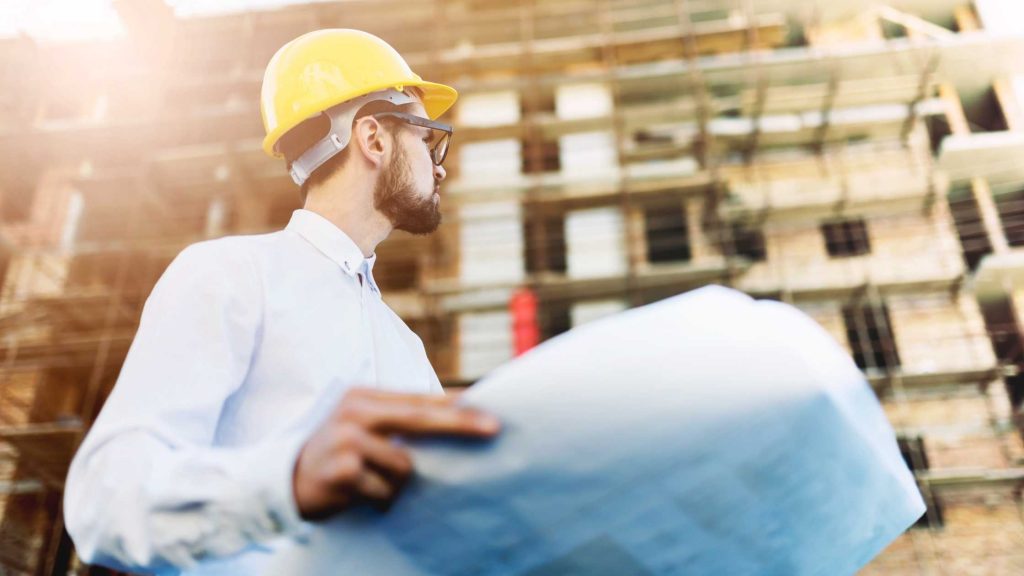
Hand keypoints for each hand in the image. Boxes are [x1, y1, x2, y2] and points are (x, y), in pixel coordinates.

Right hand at [292, 387, 499, 519]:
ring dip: (398, 485)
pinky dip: (380, 500)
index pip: (420, 399)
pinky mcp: (343, 471)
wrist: (282, 483)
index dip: (457, 406)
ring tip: (373, 485)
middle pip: (420, 419)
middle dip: (460, 424)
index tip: (492, 412)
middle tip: (494, 429)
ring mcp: (347, 440)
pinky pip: (385, 492)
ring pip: (405, 466)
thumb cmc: (337, 455)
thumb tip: (458, 417)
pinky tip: (360, 497)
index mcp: (364, 398)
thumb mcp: (364, 428)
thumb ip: (401, 422)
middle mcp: (355, 413)